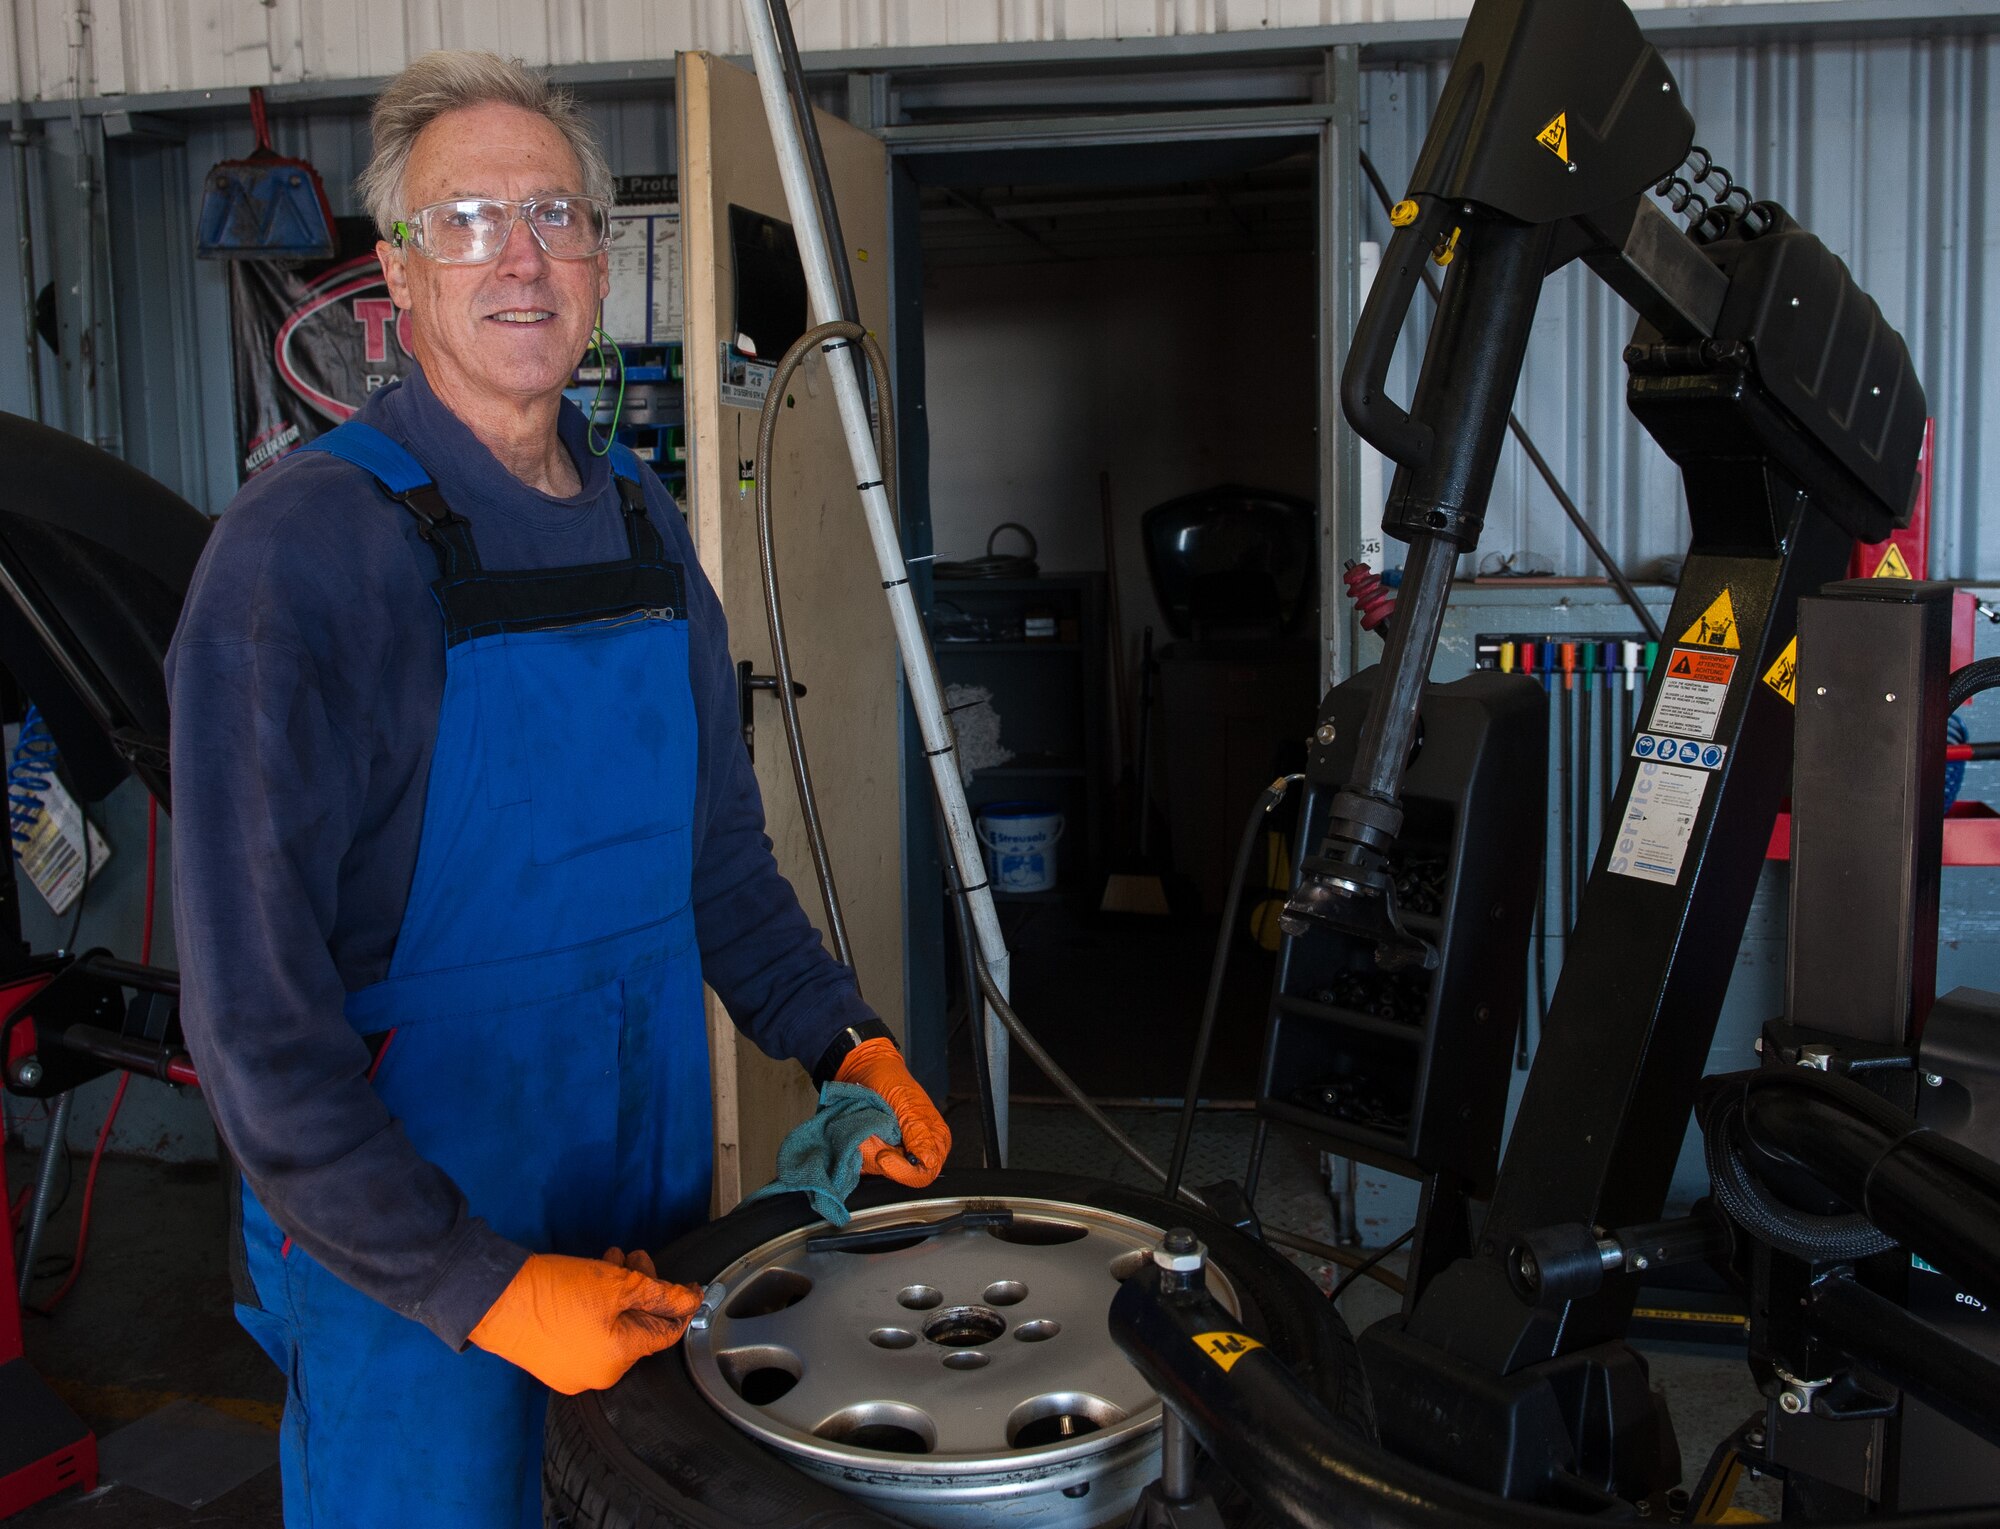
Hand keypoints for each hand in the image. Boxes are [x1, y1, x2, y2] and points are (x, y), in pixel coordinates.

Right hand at [468, 1251, 702, 1394]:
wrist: (493, 1298)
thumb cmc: (555, 1291)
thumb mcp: (617, 1284)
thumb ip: (660, 1294)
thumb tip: (689, 1300)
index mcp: (618, 1361)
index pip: (665, 1334)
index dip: (680, 1305)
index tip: (687, 1283)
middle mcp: (598, 1376)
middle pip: (637, 1328)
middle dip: (643, 1289)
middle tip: (636, 1258)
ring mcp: (571, 1372)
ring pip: (612, 1328)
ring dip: (619, 1293)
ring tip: (612, 1260)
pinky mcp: (551, 1362)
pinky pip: (587, 1335)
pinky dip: (596, 1308)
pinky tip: (590, 1279)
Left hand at [835, 1036, 950, 1186]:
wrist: (863, 1068)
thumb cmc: (889, 1079)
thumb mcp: (906, 1103)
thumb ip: (919, 1132)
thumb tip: (928, 1159)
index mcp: (934, 1139)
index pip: (925, 1173)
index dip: (904, 1170)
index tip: (884, 1155)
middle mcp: (917, 1149)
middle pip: (900, 1175)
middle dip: (880, 1155)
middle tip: (870, 1131)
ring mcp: (896, 1151)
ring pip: (880, 1170)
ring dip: (867, 1149)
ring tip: (865, 1124)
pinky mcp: (878, 1150)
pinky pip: (866, 1163)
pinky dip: (858, 1148)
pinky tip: (860, 1130)